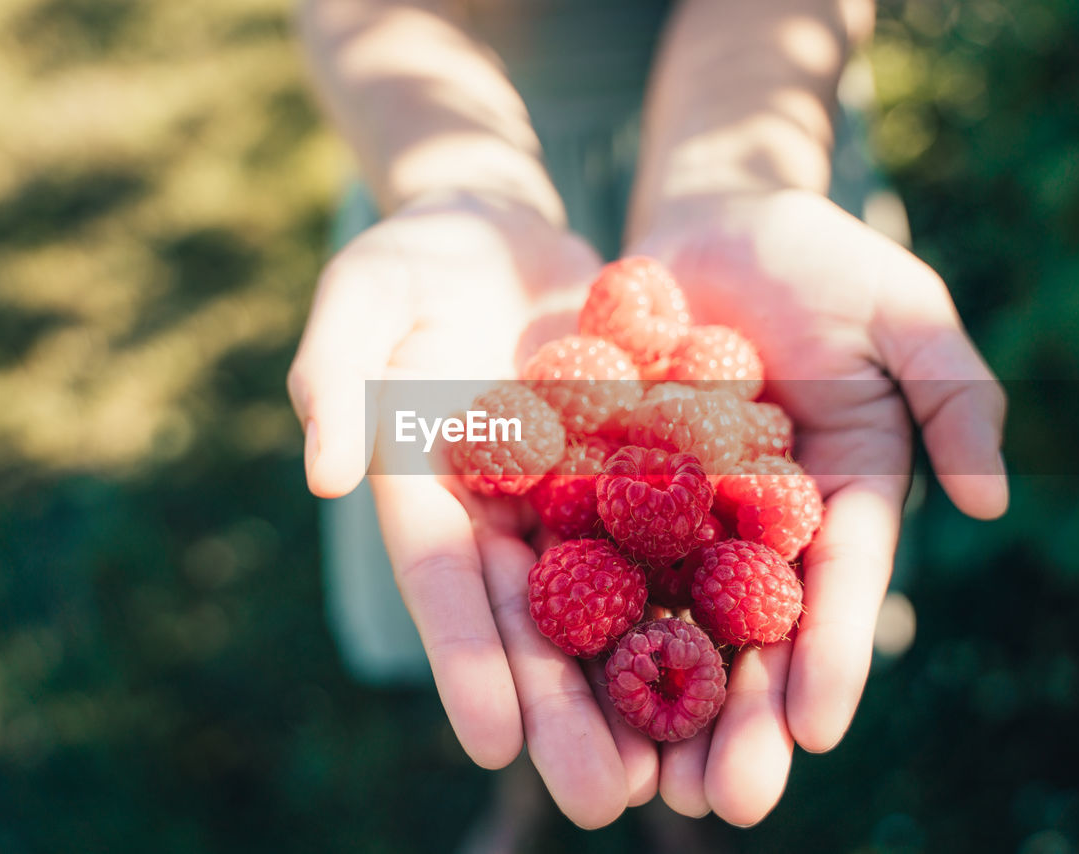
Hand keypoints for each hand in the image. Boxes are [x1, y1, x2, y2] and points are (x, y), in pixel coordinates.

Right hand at [286, 192, 658, 827]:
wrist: (501, 230)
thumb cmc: (413, 256)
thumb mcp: (361, 294)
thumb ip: (335, 374)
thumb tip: (324, 474)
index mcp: (428, 494)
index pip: (443, 587)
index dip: (468, 664)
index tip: (494, 745)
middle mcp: (504, 515)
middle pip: (534, 620)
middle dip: (564, 710)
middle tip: (604, 797)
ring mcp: (573, 497)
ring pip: (613, 601)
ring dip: (645, 682)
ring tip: (681, 766)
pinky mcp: (639, 464)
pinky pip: (679, 526)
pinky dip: (708, 588)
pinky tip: (754, 649)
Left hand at [631, 189, 1007, 824]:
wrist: (706, 218)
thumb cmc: (815, 253)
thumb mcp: (900, 308)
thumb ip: (954, 393)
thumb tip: (992, 504)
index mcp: (835, 494)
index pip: (836, 586)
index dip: (830, 657)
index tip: (818, 731)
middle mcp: (753, 521)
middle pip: (748, 631)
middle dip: (739, 717)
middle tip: (721, 801)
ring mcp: (674, 510)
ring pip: (664, 618)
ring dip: (652, 705)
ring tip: (641, 785)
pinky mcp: (599, 483)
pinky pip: (583, 556)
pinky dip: (573, 623)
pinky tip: (556, 686)